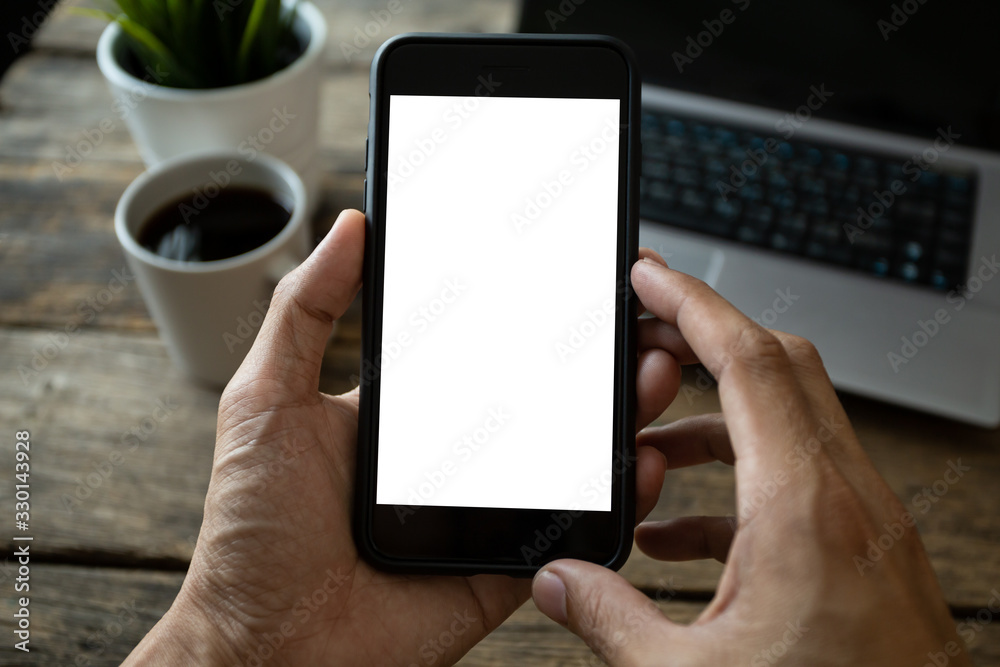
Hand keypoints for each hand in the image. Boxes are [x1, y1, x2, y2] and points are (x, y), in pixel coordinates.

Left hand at [124, 211, 678, 665]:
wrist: (264, 648)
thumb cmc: (250, 531)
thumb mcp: (265, 400)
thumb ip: (303, 312)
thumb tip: (350, 228)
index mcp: (402, 414)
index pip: (480, 349)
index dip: (530, 313)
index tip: (575, 273)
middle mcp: (448, 459)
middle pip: (539, 399)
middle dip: (592, 360)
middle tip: (634, 319)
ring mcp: (480, 513)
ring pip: (568, 458)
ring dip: (617, 416)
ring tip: (650, 370)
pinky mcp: (501, 569)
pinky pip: (569, 532)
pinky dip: (613, 501)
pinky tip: (643, 461)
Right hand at [531, 254, 970, 665]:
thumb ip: (612, 621)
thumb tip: (557, 581)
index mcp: (803, 509)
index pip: (748, 362)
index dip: (692, 304)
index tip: (650, 276)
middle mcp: (847, 497)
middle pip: (778, 366)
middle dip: (704, 338)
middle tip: (645, 336)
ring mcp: (867, 519)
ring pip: (791, 418)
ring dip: (716, 416)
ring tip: (650, 446)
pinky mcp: (869, 547)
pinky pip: (801, 478)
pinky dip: (740, 477)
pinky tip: (686, 532)